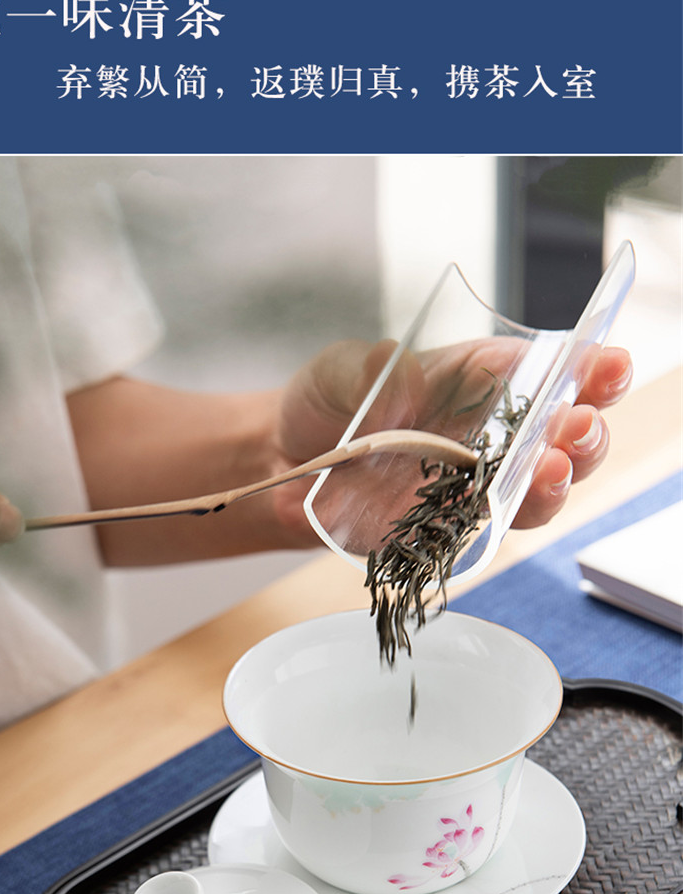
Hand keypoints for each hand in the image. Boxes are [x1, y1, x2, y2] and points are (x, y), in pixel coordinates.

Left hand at [273, 336, 632, 535]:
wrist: (286, 465)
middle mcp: (494, 431)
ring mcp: (478, 483)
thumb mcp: (340, 371)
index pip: (551, 368)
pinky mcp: (453, 528)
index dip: (588, 367)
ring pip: (539, 486)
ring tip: (552, 467)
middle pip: (563, 434)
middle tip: (577, 424)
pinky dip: (507, 520)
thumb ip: (371, 372)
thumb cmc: (326, 404)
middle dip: (584, 430)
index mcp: (484, 375)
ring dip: (556, 479)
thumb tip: (403, 380)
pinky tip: (507, 506)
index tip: (606, 365)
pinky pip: (492, 529)